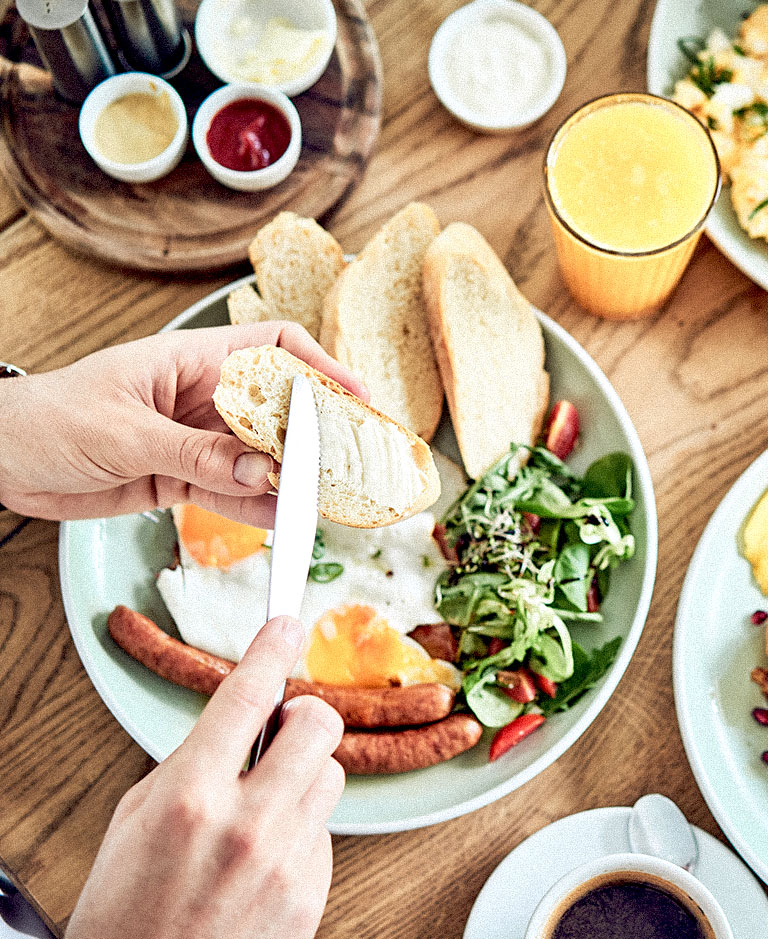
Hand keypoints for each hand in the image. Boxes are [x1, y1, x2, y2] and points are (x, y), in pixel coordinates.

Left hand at [0, 323, 366, 524]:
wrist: (1, 458)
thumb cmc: (51, 417)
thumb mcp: (126, 430)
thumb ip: (196, 453)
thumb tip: (261, 474)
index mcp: (193, 361)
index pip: (274, 348)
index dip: (320, 365)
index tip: (355, 396)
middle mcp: (203, 398)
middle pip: (276, 409)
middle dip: (314, 433)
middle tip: (349, 463)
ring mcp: (196, 440)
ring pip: (259, 458)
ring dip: (290, 479)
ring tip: (323, 501)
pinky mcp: (181, 478)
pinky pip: (230, 493)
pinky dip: (255, 508)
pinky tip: (279, 521)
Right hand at [65, 616, 344, 938]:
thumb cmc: (128, 910)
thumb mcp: (138, 818)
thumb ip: (193, 761)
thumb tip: (242, 723)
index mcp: (190, 796)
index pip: (246, 696)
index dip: (270, 649)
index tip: (285, 624)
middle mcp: (246, 825)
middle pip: (318, 725)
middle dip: (304, 717)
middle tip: (284, 729)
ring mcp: (285, 862)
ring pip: (332, 775)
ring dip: (304, 776)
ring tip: (264, 805)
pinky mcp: (310, 894)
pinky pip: (327, 830)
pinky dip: (302, 829)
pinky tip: (266, 855)